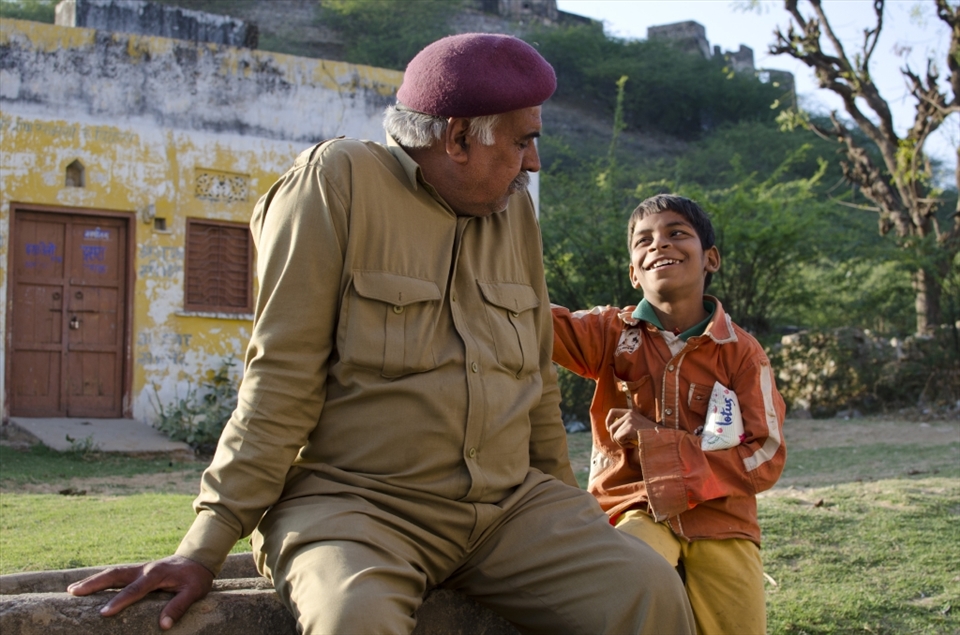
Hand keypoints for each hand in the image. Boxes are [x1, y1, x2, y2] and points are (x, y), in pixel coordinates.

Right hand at [67, 554, 213, 630]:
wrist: (198, 559)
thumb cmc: (195, 578)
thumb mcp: (194, 592)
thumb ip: (179, 607)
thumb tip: (164, 625)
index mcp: (157, 575)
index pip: (135, 590)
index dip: (120, 601)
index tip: (104, 613)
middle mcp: (144, 569)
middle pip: (116, 575)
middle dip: (94, 584)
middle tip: (73, 592)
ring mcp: (139, 569)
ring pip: (113, 573)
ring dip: (93, 581)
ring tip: (72, 590)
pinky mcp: (137, 571)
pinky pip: (117, 575)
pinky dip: (101, 580)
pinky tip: (88, 587)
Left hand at [605, 408, 657, 447]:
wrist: (660, 437)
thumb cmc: (649, 435)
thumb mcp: (636, 425)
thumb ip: (625, 425)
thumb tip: (611, 431)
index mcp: (630, 412)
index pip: (612, 411)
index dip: (608, 421)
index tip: (610, 430)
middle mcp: (628, 414)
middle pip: (611, 427)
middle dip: (615, 438)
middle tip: (625, 442)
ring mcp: (629, 420)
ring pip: (614, 434)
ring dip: (621, 442)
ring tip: (631, 443)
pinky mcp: (629, 428)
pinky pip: (618, 439)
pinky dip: (625, 444)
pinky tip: (633, 444)